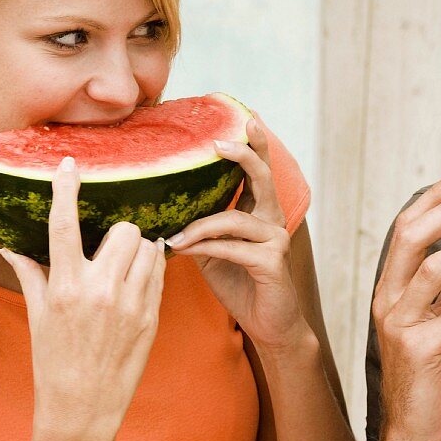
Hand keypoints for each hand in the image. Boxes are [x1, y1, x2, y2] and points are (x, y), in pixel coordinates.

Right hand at [0, 156, 166, 440]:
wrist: (82, 407)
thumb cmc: (54, 360)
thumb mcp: (37, 316)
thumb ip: (30, 274)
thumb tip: (9, 244)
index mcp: (64, 287)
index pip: (63, 226)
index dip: (65, 190)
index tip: (69, 164)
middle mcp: (98, 290)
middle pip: (125, 229)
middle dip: (120, 233)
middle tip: (112, 248)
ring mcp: (130, 303)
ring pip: (149, 247)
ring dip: (140, 250)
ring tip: (127, 267)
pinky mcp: (152, 315)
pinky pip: (160, 272)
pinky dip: (152, 270)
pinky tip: (139, 284)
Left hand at [166, 119, 306, 352]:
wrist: (267, 324)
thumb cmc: (240, 285)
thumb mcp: (214, 252)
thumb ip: (200, 229)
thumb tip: (164, 213)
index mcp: (259, 212)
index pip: (259, 171)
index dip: (255, 143)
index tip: (245, 116)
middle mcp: (272, 220)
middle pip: (263, 177)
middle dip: (243, 155)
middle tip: (218, 143)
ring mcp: (275, 240)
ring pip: (234, 219)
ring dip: (199, 226)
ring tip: (173, 236)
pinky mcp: (272, 262)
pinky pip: (232, 247)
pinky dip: (205, 247)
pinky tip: (183, 250)